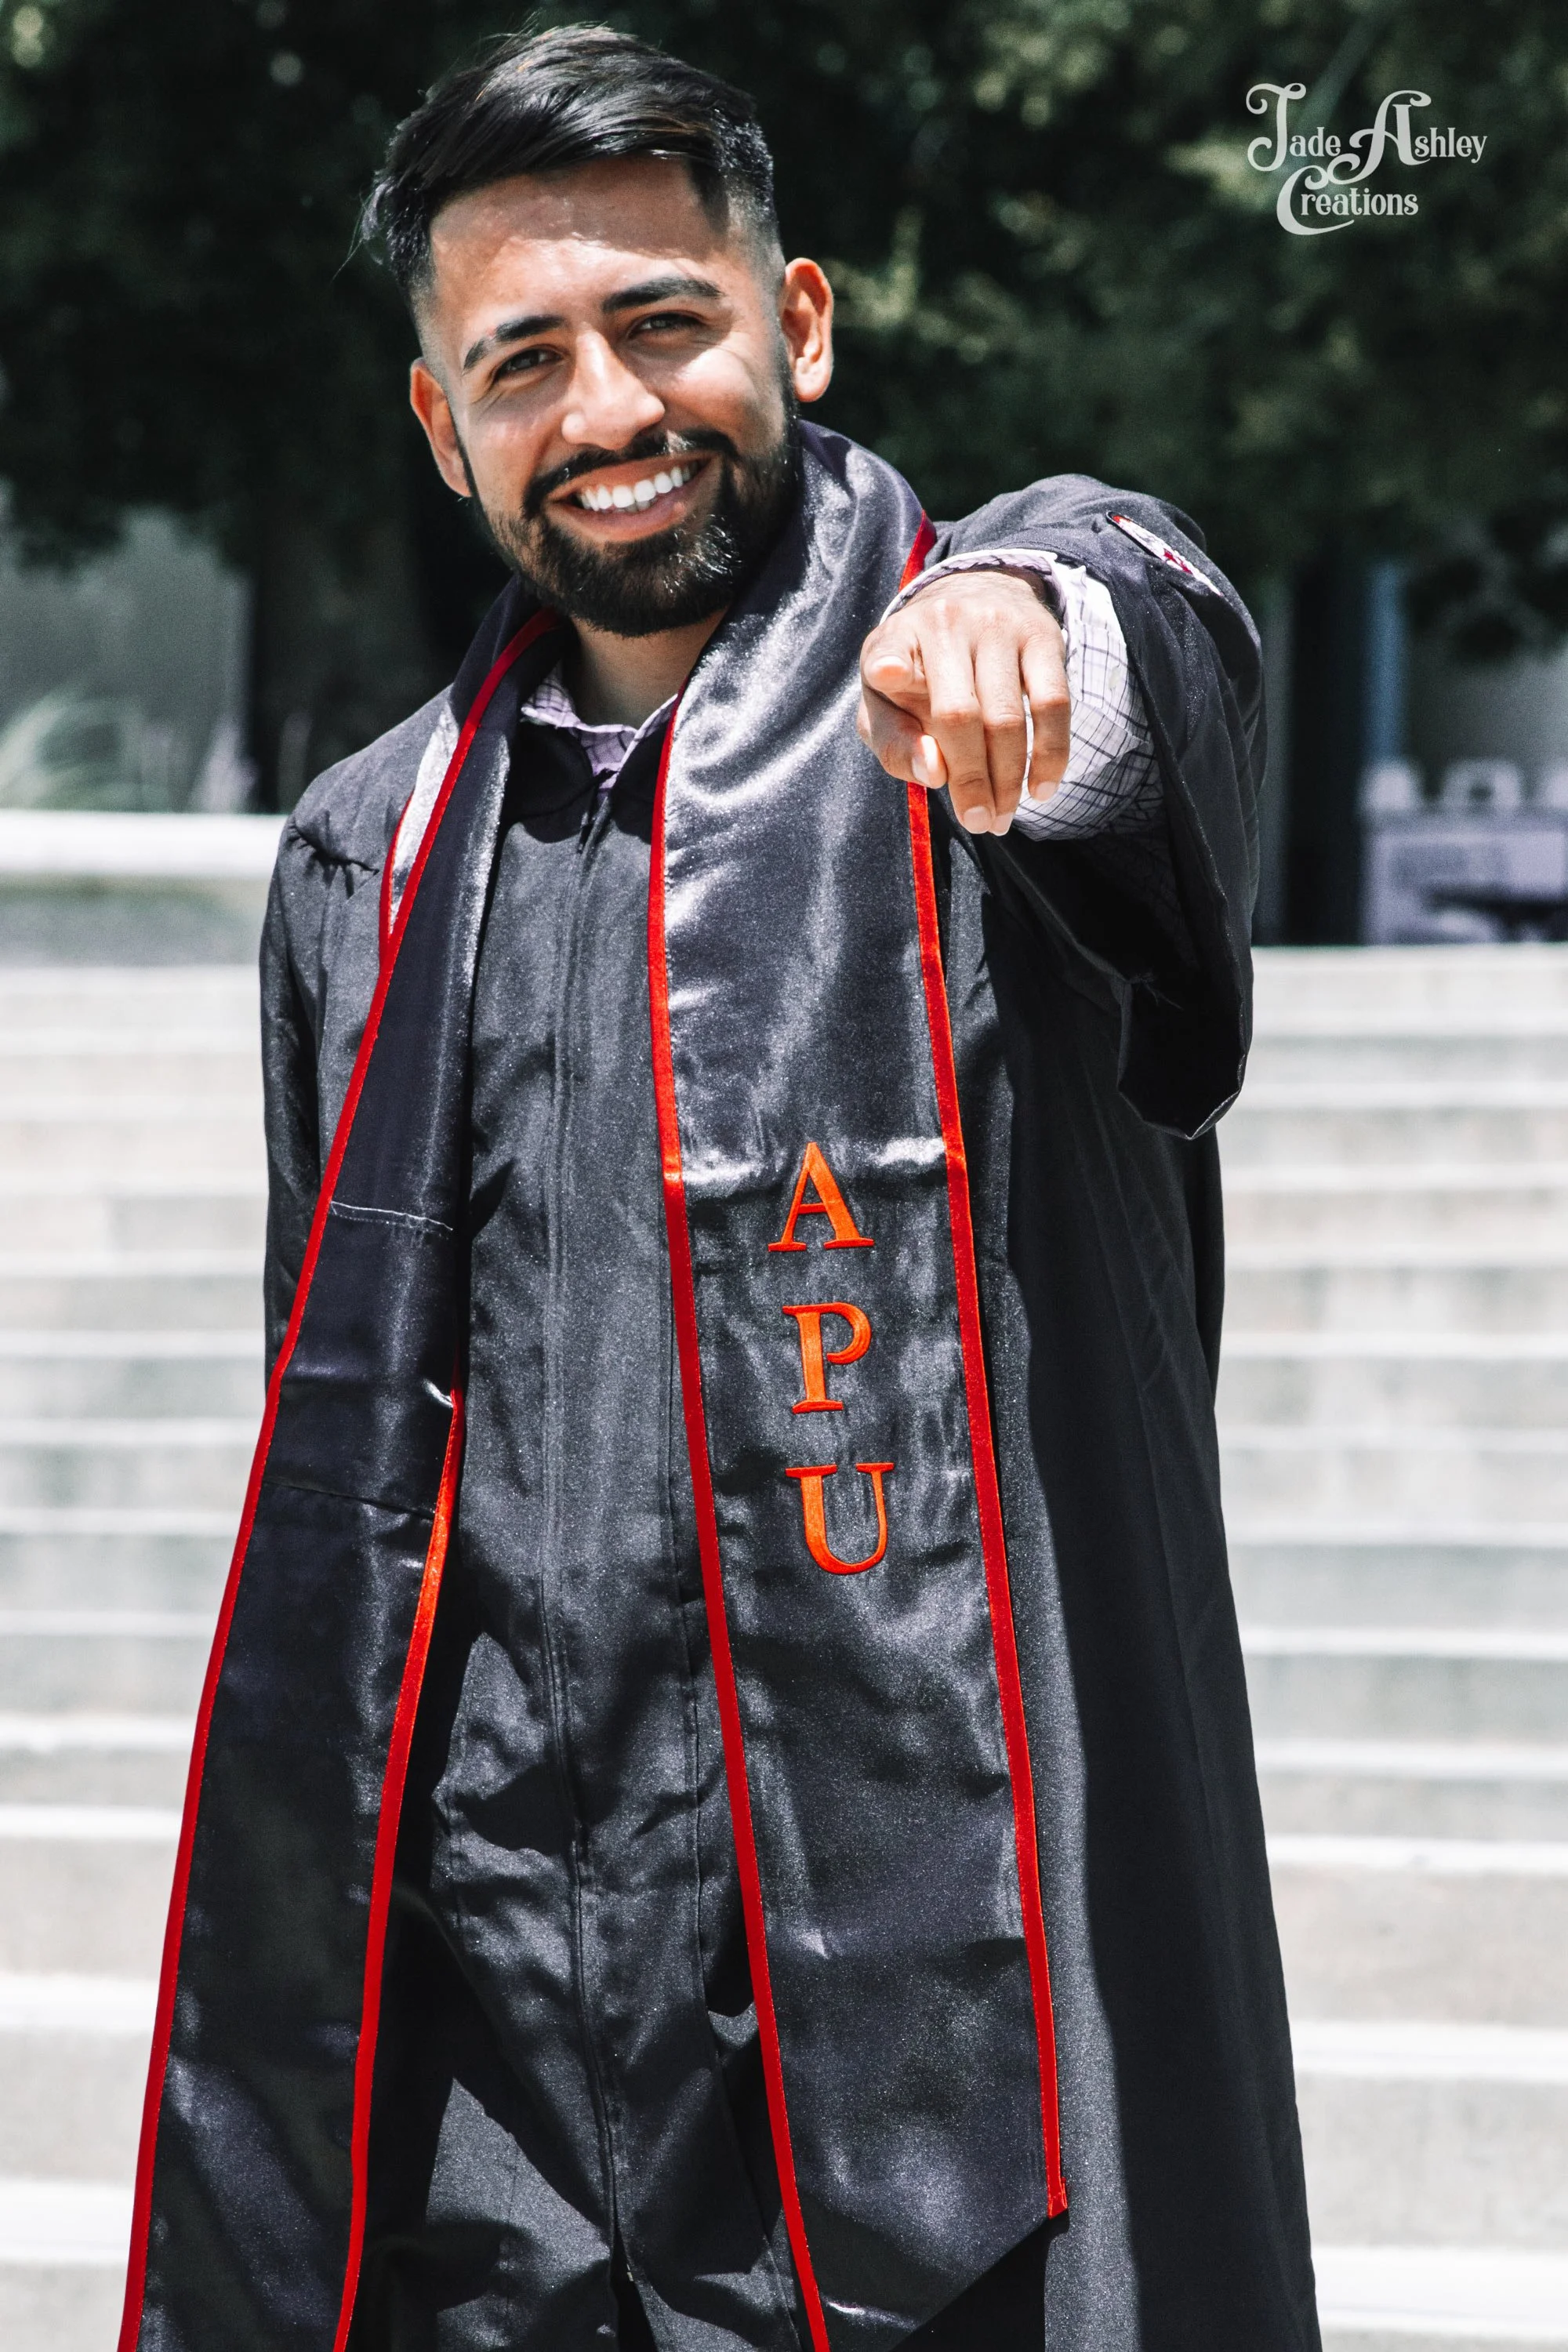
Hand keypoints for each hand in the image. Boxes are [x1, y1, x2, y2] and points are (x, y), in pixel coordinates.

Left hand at [856, 570, 1070, 834]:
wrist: (974, 599)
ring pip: (1009, 717)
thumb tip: (934, 773)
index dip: (890, 666)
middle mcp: (947, 624)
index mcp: (896, 640)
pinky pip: (1053, 704)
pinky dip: (1051, 755)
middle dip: (970, 781)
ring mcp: (998, 627)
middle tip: (977, 823)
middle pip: (959, 714)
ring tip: (1002, 817)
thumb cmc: (920, 671)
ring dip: (1009, 780)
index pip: (890, 653)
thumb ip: (893, 743)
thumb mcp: (887, 702)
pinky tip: (1041, 788)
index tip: (889, 675)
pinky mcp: (1043, 636)